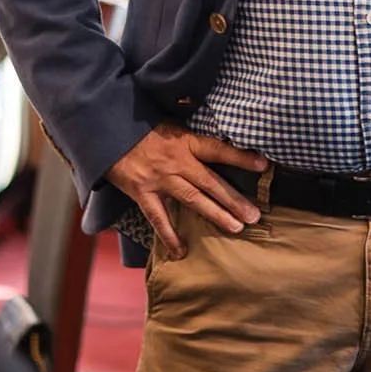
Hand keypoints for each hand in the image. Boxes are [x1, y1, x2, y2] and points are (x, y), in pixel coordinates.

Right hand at [105, 123, 267, 258]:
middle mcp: (176, 162)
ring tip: (236, 228)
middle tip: (254, 216)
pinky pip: (159, 218)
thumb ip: (190, 129)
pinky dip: (170, 235)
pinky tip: (182, 251)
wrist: (106, 133)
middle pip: (211, 182)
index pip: (218, 150)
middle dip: (234, 200)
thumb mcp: (169, 121)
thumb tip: (211, 126)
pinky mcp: (142, 193)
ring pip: (193, 200)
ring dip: (216, 215)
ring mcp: (160, 179)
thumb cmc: (140, 127)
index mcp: (185, 141)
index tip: (264, 165)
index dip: (241, 157)